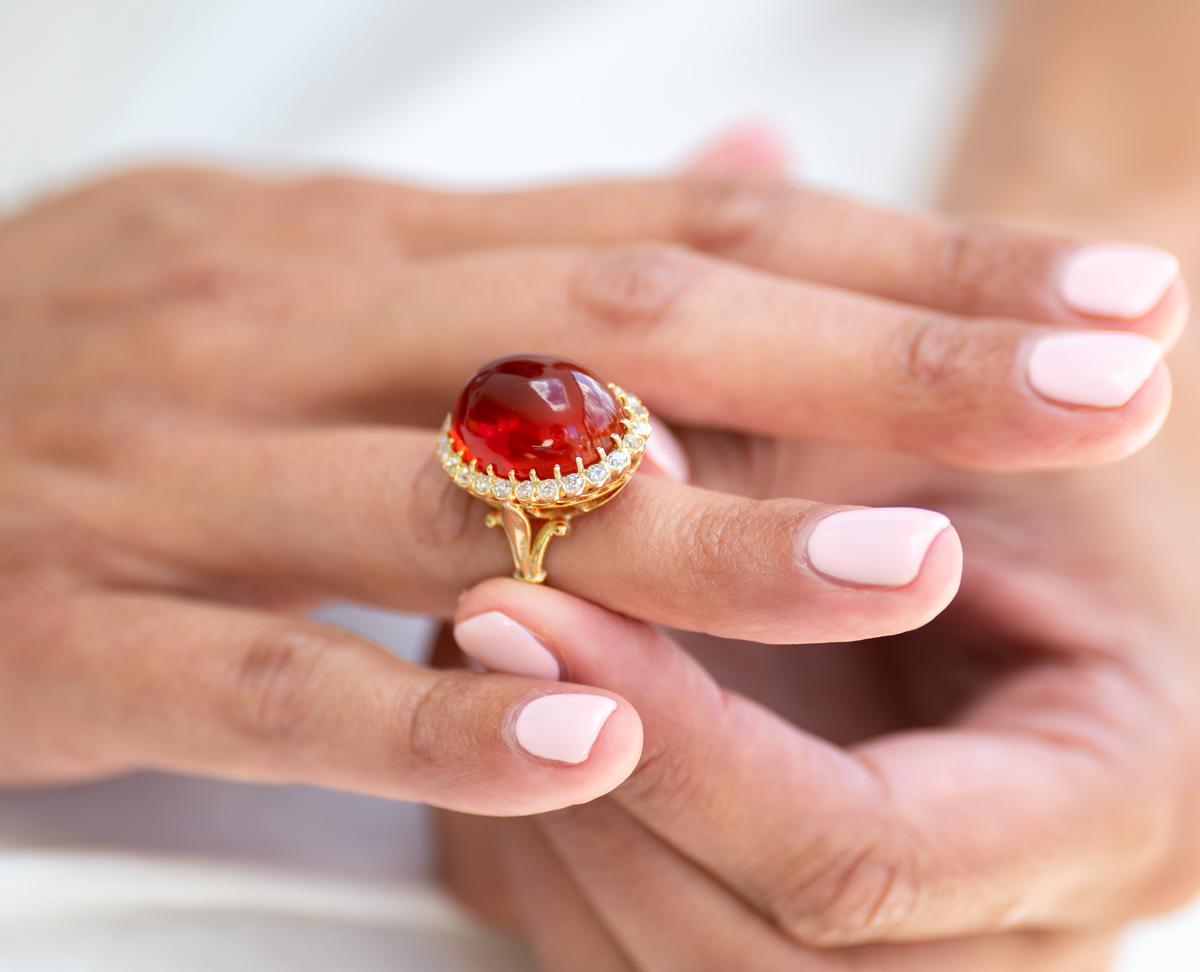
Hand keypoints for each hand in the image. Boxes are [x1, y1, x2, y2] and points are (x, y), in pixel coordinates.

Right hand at [0, 163, 1174, 814]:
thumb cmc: (89, 358)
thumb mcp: (314, 265)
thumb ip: (524, 252)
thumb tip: (740, 174)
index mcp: (360, 241)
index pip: (679, 234)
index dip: (900, 265)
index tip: (1088, 294)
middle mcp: (291, 330)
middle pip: (628, 336)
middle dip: (881, 366)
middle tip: (1099, 383)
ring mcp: (178, 477)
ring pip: (474, 504)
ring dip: (709, 538)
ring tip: (915, 556)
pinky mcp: (77, 627)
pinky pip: (278, 679)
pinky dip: (440, 711)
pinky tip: (596, 729)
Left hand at [448, 447, 1199, 969]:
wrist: (1059, 501)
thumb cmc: (1028, 448)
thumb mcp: (926, 421)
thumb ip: (764, 450)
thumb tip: (560, 464)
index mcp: (1121, 805)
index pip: (859, 852)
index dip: (678, 745)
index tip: (534, 608)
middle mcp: (1024, 926)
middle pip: (752, 959)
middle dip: (596, 799)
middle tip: (495, 629)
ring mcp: (922, 945)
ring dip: (561, 833)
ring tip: (507, 667)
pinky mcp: (827, 928)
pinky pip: (651, 957)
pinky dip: (565, 858)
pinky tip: (540, 728)